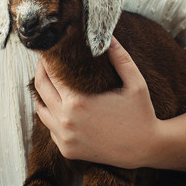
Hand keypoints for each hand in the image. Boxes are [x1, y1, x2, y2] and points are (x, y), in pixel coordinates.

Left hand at [32, 37, 159, 168]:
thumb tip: (108, 36)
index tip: (50, 48)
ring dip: (43, 94)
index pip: (50, 73)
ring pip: (41, 110)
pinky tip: (60, 104)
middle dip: (41, 70)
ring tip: (50, 80)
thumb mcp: (135, 83)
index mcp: (78, 102)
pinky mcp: (67, 150)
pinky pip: (50, 129)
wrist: (145, 149)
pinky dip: (51, 115)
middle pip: (40, 88)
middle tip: (46, 59)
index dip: (47, 57)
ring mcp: (65, 138)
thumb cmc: (141, 114)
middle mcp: (66, 121)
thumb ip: (120, 57)